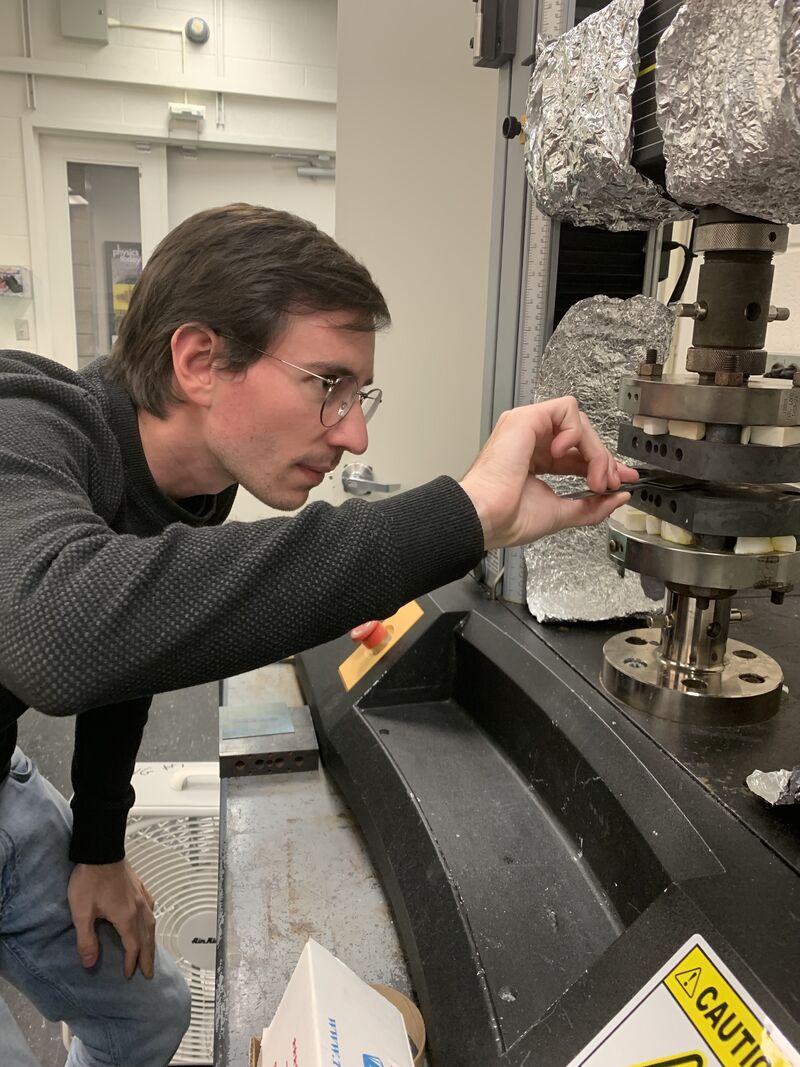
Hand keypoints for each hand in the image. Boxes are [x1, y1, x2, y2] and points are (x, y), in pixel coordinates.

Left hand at [68, 860, 155, 978]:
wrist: (100, 851)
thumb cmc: (89, 880)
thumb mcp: (81, 912)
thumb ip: (86, 939)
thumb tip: (89, 963)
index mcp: (126, 917)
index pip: (132, 946)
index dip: (131, 962)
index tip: (128, 975)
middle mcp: (138, 908)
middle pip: (147, 937)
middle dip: (148, 957)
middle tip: (149, 973)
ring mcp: (141, 896)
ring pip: (151, 923)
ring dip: (152, 940)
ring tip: (151, 951)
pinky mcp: (139, 886)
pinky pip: (150, 907)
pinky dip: (151, 919)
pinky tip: (149, 918)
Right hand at [459, 396, 638, 549]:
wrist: (486, 516)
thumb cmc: (506, 517)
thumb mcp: (561, 513)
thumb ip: (591, 507)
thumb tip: (618, 498)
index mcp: (536, 462)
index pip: (577, 455)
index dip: (602, 464)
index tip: (622, 479)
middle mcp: (532, 442)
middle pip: (583, 437)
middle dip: (603, 459)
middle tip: (608, 483)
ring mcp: (528, 428)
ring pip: (579, 421)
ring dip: (594, 450)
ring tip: (594, 476)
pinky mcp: (526, 418)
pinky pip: (566, 409)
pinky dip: (576, 431)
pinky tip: (565, 453)